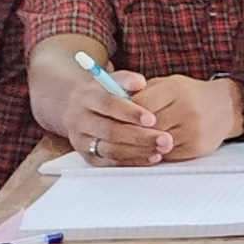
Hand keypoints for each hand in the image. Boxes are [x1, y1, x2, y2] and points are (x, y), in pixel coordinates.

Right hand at [52, 65, 174, 165]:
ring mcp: (81, 140)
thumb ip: (127, 80)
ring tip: (162, 149)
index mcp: (86, 97)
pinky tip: (152, 157)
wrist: (78, 108)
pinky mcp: (87, 156)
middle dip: (139, 136)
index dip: (129, 113)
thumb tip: (140, 82)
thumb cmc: (104, 93)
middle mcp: (80, 120)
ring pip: (110, 150)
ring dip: (138, 151)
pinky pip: (110, 163)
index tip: (152, 119)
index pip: (107, 104)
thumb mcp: (112, 80)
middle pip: (109, 131)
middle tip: (165, 139)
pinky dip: (132, 161)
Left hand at [124, 75, 242, 162]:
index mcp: (176, 89)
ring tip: (127, 143)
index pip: (141, 104)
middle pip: (147, 127)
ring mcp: (194, 130)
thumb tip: (115, 107)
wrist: (226, 107)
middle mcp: (187, 109)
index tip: (114, 117)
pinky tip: (147, 149)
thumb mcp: (168, 85)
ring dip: (140, 145)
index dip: (125, 113)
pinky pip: (167, 155)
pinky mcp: (197, 148)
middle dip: (129, 131)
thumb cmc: (190, 95)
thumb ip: (144, 93)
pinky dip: (155, 153)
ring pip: (155, 143)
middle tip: (114, 133)